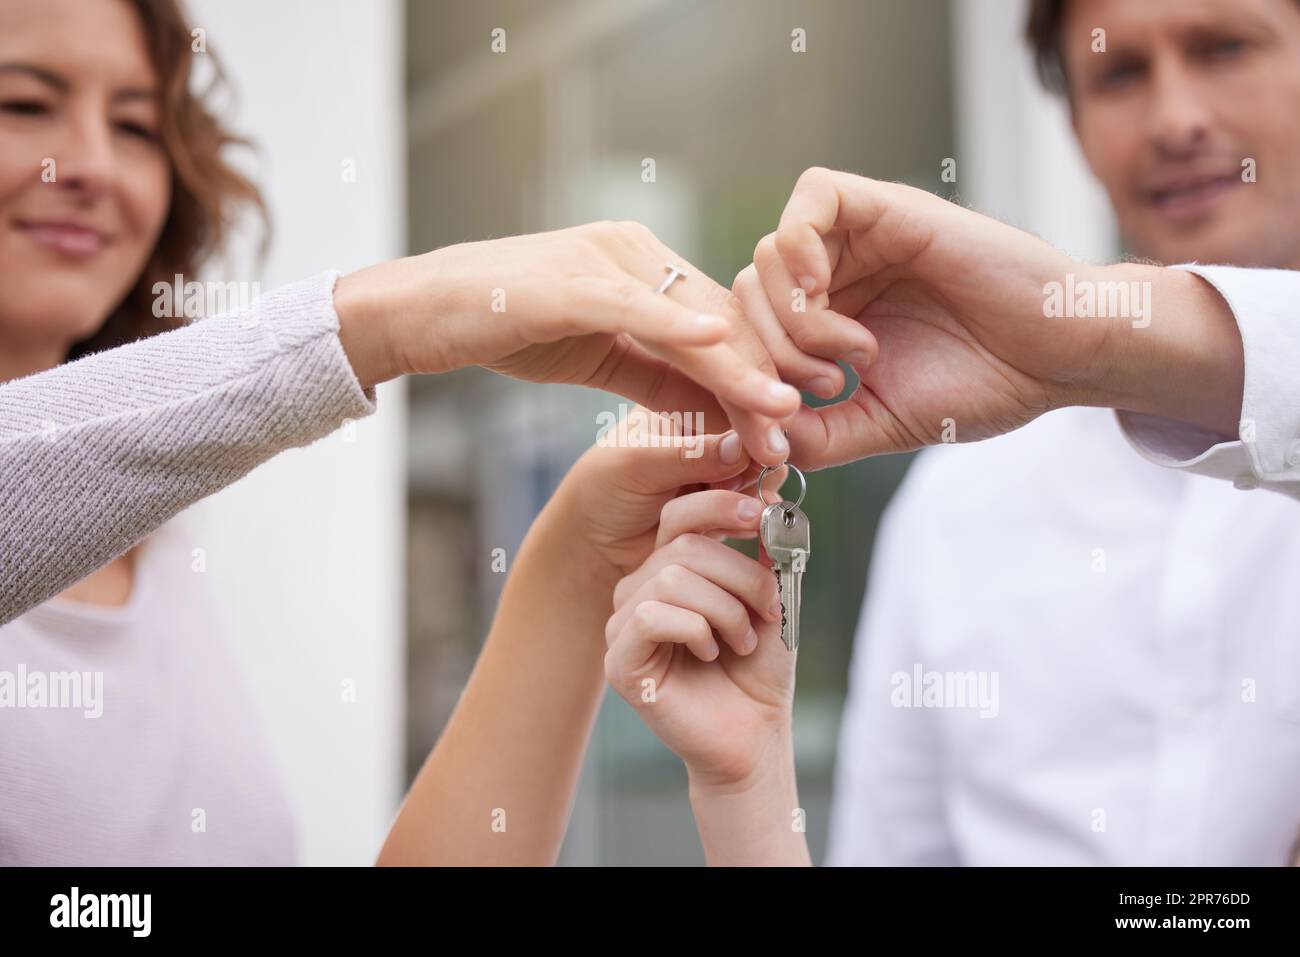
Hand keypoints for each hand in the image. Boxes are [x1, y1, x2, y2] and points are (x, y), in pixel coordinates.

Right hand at [335, 221, 800, 464]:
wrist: (422, 310)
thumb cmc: (504, 327)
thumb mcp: (597, 356)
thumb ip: (656, 373)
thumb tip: (712, 404)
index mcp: (641, 265)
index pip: (717, 322)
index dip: (756, 369)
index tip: (792, 414)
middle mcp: (633, 252)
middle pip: (717, 317)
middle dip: (763, 372)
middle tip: (805, 417)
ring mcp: (603, 260)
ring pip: (689, 315)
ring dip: (738, 365)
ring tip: (778, 409)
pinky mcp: (571, 279)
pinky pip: (636, 303)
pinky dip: (678, 326)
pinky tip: (719, 346)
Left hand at [556, 408, 762, 579]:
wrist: (595, 546)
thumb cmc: (601, 493)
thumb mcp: (635, 464)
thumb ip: (688, 455)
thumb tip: (742, 446)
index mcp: (683, 398)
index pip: (733, 398)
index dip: (751, 424)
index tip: (755, 453)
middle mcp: (709, 429)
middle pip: (760, 436)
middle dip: (751, 466)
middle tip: (727, 487)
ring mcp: (722, 467)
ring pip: (765, 475)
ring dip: (746, 497)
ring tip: (715, 511)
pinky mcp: (729, 503)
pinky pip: (756, 507)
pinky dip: (743, 520)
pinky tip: (718, 528)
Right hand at [603, 489, 793, 786]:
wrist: (755, 733)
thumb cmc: (760, 667)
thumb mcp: (771, 597)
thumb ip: (764, 551)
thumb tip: (768, 498)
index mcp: (670, 566)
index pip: (680, 513)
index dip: (720, 507)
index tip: (763, 520)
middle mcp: (640, 587)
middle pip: (684, 545)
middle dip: (741, 577)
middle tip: (767, 612)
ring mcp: (624, 623)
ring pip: (671, 578)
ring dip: (725, 610)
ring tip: (741, 641)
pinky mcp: (619, 660)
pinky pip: (650, 616)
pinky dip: (695, 630)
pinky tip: (710, 652)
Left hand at [739, 168, 1243, 468]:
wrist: (1058, 358)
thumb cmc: (984, 385)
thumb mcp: (880, 422)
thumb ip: (816, 434)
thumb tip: (755, 441)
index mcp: (827, 319)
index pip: (745, 333)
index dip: (745, 379)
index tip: (781, 423)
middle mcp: (835, 274)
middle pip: (746, 296)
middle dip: (769, 356)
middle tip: (833, 386)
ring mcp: (858, 239)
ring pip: (769, 255)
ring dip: (794, 319)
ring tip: (856, 355)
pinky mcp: (887, 207)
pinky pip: (813, 195)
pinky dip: (799, 245)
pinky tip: (824, 294)